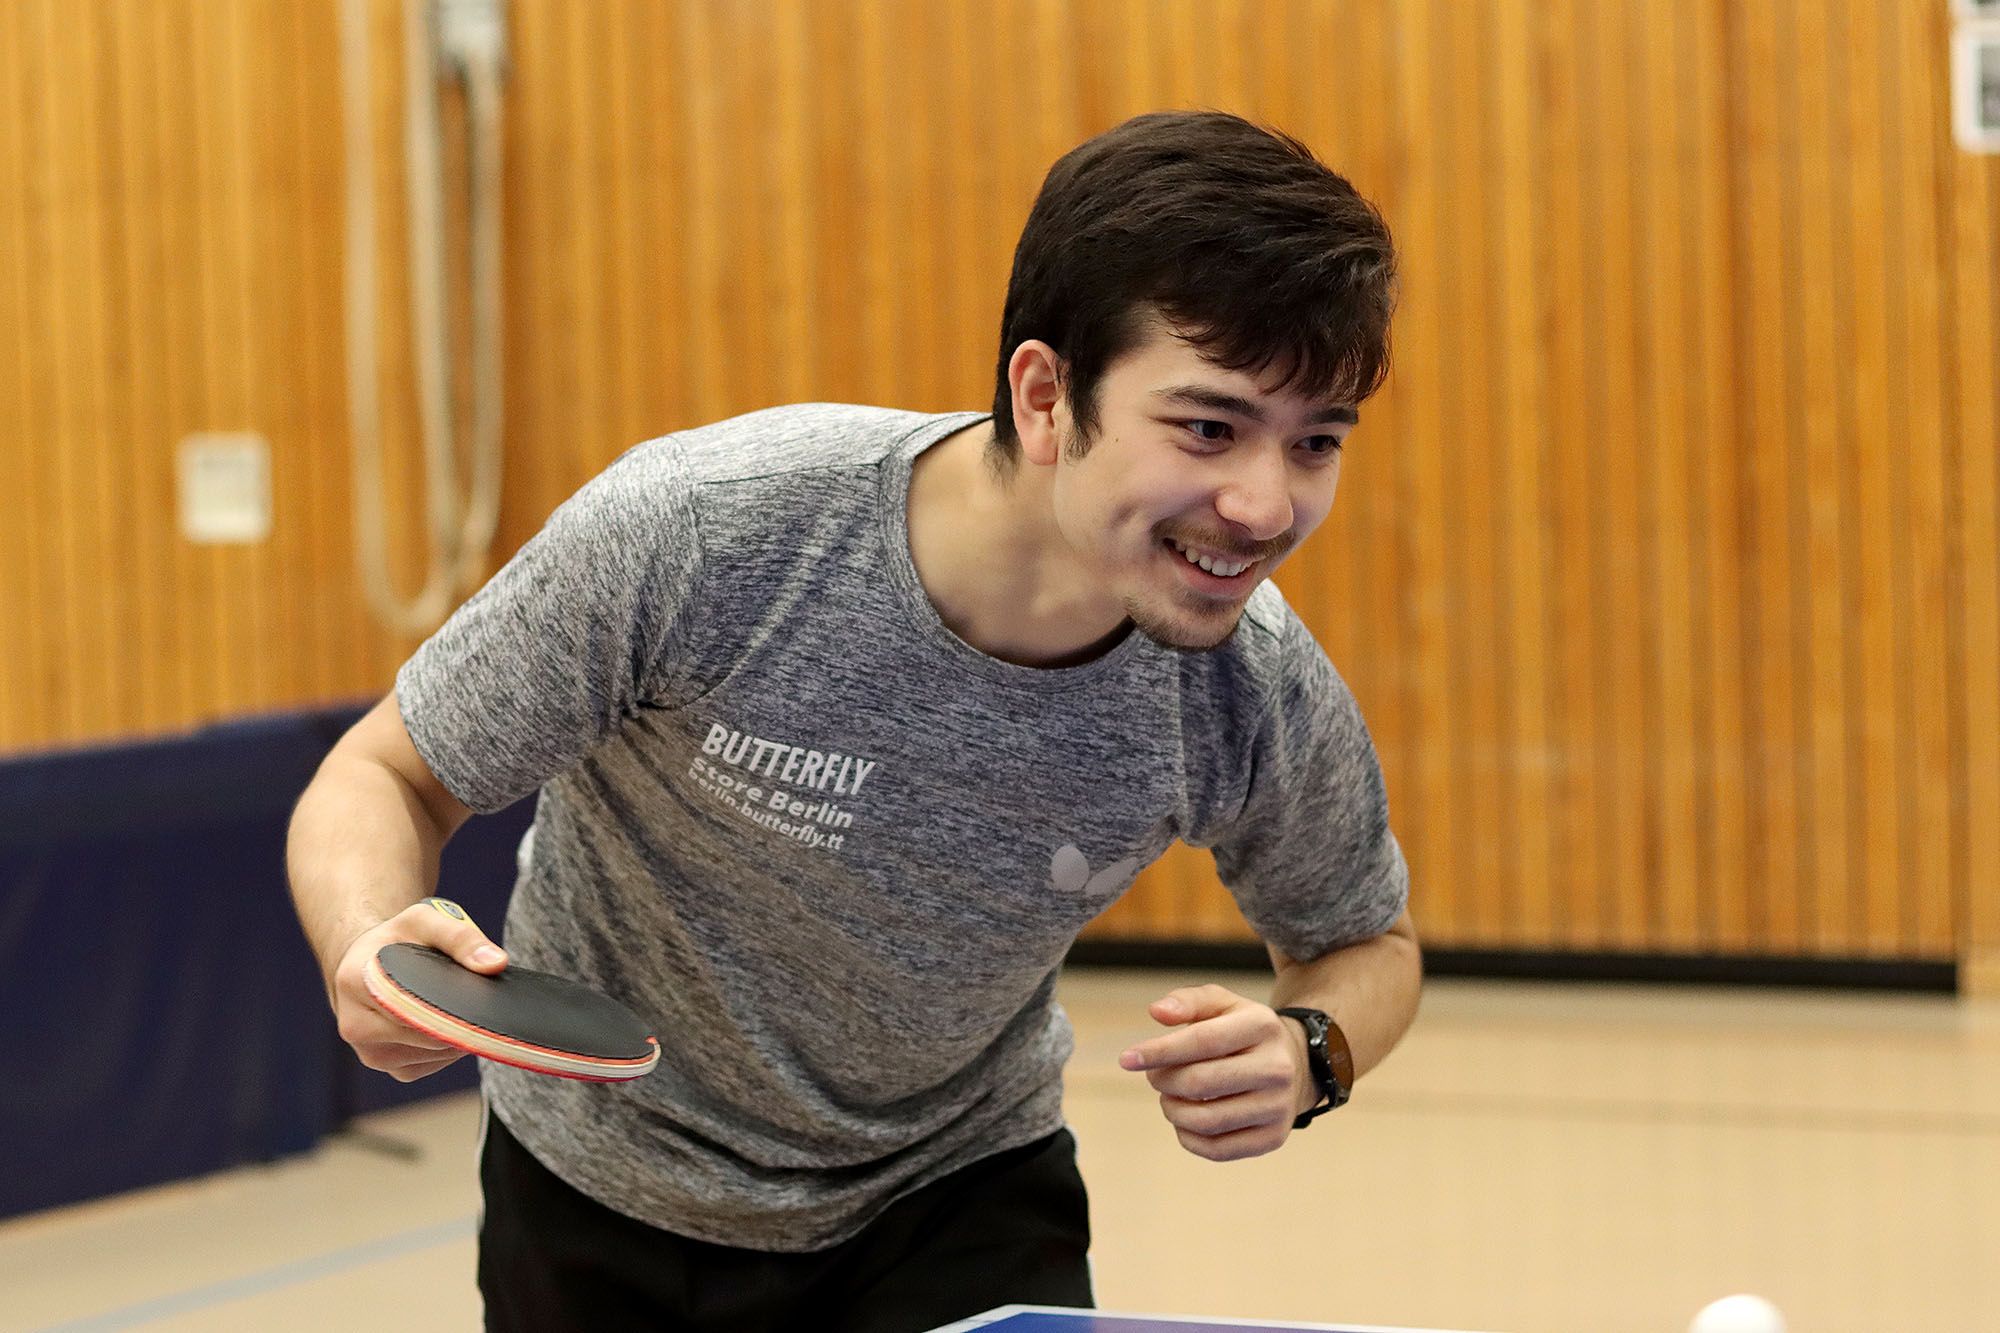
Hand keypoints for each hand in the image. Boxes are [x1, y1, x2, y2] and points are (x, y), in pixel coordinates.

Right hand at [327, 897, 507, 1082]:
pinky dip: (450, 1047)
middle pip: (428, 1034)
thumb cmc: (397, 939)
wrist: (367, 963)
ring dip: (457, 1034)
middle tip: (480, 998)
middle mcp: (355, 1025)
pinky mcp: (390, 1069)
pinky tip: (449, 1023)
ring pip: (435, 1052)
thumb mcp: (425, 920)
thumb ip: (461, 937)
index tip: (479, 998)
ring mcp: (371, 1054)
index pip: (414, 1004)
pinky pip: (434, 1064)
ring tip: (459, 1005)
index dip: (451, 1004)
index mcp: (355, 981)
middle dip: (460, 1019)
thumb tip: (495, 964)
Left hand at [1118, 984, 1314, 1161]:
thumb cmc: (1243, 1033)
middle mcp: (1276, 1068)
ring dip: (1172, 1110)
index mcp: (1262, 1026)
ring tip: (1170, 1097)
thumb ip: (1188, 1001)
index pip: (1202, 1041)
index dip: (1159, 1052)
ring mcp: (1278, 1107)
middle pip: (1199, 1082)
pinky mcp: (1272, 1138)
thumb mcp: (1222, 1005)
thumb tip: (1157, 1012)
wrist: (1294, 1066)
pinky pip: (1216, 1150)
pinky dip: (1188, 1137)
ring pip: (1205, 1120)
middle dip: (1163, 1080)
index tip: (1127, 1059)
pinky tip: (1185, 1119)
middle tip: (1154, 1076)